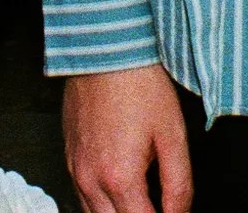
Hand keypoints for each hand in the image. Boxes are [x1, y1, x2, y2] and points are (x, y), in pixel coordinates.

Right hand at [63, 63, 190, 212]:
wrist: (105, 50)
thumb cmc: (140, 86)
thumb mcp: (173, 136)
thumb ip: (179, 185)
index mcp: (120, 178)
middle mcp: (91, 180)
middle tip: (156, 207)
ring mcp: (75, 169)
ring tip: (141, 204)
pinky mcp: (68, 157)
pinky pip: (82, 198)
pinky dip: (101, 207)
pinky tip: (119, 197)